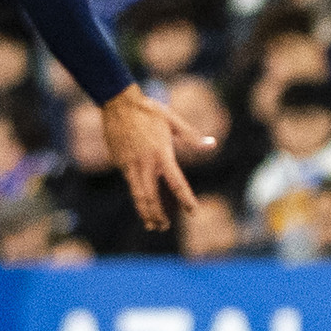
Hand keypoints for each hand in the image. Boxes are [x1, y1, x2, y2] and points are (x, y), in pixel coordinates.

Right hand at [101, 84, 214, 230]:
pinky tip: (142, 206)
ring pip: (137, 194)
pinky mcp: (119, 162)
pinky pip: (130, 184)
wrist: (117, 102)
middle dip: (157, 214)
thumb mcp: (174, 121)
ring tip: (151, 225)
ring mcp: (130, 164)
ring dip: (145, 211)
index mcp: (162, 154)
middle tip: (164, 227)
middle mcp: (145, 163)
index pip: (176, 182)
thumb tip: (212, 144)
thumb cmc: (149, 110)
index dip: (185, 199)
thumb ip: (192, 137)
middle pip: (151, 196)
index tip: (193, 212)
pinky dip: (137, 198)